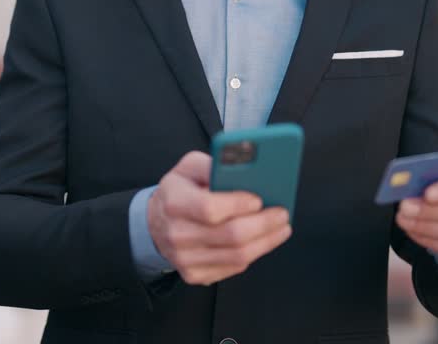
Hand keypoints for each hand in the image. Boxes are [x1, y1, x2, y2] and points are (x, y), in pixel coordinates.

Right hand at [148, 151, 291, 285]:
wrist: (155, 223)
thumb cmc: (178, 191)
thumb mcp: (188, 167)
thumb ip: (213, 164)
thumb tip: (243, 166)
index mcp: (174, 202)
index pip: (210, 208)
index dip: (238, 205)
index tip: (259, 199)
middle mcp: (177, 233)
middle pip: (231, 235)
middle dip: (264, 224)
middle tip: (282, 214)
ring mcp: (185, 258)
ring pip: (237, 255)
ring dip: (266, 242)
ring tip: (281, 228)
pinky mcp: (195, 274)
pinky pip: (233, 268)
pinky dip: (254, 253)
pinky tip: (263, 241)